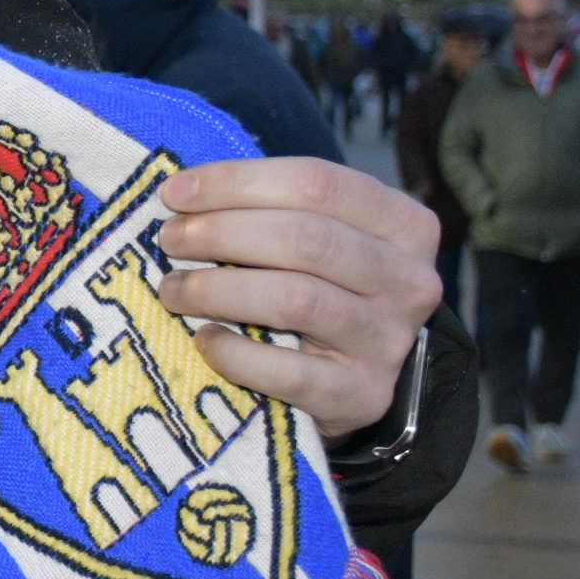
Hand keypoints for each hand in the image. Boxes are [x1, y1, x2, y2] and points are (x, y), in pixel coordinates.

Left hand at [154, 156, 441, 437]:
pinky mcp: (362, 396)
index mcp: (404, 224)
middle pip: (306, 238)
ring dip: (217, 289)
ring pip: (295, 299)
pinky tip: (206, 339)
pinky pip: (288, 372)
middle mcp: (409, 280)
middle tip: (170, 240)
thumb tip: (182, 193)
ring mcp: (390, 341)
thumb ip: (270, 208)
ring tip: (174, 289)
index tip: (175, 193)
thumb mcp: (318, 237)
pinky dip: (234, 353)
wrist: (358, 380)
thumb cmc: (322, 287)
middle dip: (220, 232)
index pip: (318, 183)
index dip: (236, 182)